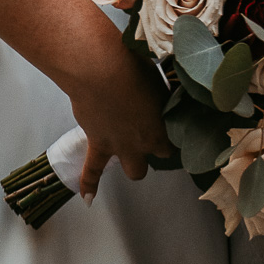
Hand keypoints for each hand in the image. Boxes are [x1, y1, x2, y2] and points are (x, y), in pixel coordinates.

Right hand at [68, 42, 169, 201]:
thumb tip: (166, 88)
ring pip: (134, 170)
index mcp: (161, 125)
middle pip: (157, 155)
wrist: (99, 70)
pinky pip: (92, 171)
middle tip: (152, 131)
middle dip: (156, 147)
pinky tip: (88, 198)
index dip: (174, 130)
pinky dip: (89, 184)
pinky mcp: (98, 145)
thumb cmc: (131, 66)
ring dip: (134, 162)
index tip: (173, 121)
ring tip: (132, 154)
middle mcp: (144, 142)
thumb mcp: (156, 76)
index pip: (175, 138)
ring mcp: (121, 147)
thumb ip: (163, 90)